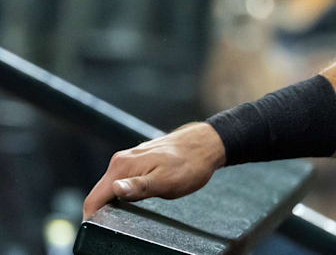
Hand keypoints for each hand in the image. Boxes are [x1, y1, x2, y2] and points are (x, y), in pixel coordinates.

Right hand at [82, 122, 227, 218]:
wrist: (207, 143)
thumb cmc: (190, 164)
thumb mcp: (166, 181)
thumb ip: (138, 187)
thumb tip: (115, 189)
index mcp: (122, 166)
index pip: (94, 198)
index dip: (91, 218)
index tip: (97, 231)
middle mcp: (121, 161)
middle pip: (100, 194)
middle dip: (101, 211)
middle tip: (113, 227)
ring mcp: (128, 159)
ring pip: (110, 187)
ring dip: (111, 203)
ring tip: (122, 216)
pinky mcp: (137, 160)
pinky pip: (121, 181)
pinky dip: (122, 193)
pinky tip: (133, 201)